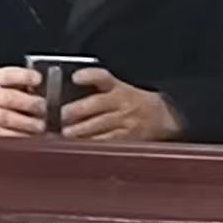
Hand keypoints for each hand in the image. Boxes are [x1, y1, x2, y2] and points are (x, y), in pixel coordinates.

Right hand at [0, 68, 47, 139]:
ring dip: (27, 123)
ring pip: (6, 118)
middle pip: (9, 98)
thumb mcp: (0, 80)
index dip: (25, 76)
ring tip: (39, 126)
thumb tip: (40, 90)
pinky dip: (18, 135)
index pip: (9, 74)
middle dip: (30, 104)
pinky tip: (28, 136)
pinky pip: (1, 134)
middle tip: (43, 108)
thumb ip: (18, 83)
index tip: (38, 79)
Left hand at [59, 68, 179, 145]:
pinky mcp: (127, 138)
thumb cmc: (133, 103)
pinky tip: (78, 146)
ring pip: (100, 125)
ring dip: (80, 130)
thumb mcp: (119, 89)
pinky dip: (91, 144)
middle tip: (60, 116)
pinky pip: (107, 141)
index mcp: (118, 88)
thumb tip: (66, 93)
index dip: (89, 76)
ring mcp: (125, 121)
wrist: (162, 118)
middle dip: (76, 110)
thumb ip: (97, 89)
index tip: (76, 77)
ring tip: (65, 133)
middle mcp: (122, 103)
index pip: (103, 77)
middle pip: (96, 104)